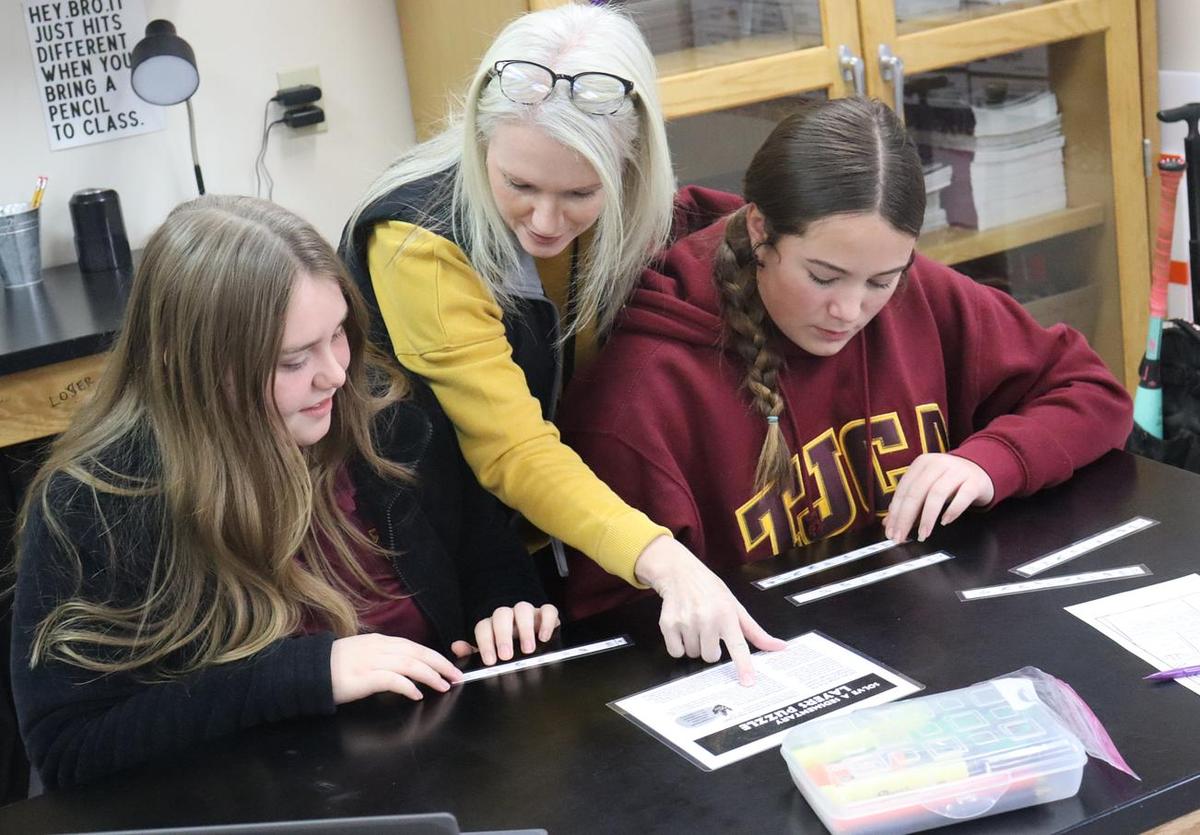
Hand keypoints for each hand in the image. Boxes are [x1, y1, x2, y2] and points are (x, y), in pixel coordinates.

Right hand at [330, 633, 463, 703]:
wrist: (307, 671)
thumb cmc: (333, 666)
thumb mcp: (362, 654)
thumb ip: (382, 657)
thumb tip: (405, 666)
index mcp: (379, 641)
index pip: (414, 646)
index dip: (434, 656)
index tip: (448, 666)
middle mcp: (378, 648)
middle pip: (417, 652)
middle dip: (440, 664)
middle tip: (456, 677)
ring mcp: (371, 661)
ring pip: (410, 664)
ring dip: (430, 675)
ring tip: (443, 685)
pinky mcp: (363, 677)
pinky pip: (392, 680)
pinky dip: (408, 686)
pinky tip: (417, 694)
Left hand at [450, 602, 559, 664]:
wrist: (534, 643)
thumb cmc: (510, 649)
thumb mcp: (491, 653)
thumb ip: (473, 652)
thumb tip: (456, 647)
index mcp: (493, 625)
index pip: (484, 627)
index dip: (485, 643)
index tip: (490, 660)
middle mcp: (509, 616)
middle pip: (501, 615)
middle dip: (503, 635)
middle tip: (506, 655)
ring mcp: (528, 613)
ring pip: (523, 608)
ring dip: (524, 628)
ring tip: (528, 649)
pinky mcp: (545, 614)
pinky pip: (547, 610)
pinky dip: (546, 621)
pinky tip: (544, 637)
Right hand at [634, 536, 786, 685]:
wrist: (680, 573)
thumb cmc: (710, 590)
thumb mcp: (736, 607)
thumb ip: (756, 632)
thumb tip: (780, 647)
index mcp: (727, 614)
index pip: (738, 645)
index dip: (743, 665)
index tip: (748, 681)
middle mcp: (706, 618)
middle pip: (711, 657)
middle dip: (711, 648)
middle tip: (709, 630)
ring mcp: (686, 621)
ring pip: (693, 654)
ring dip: (694, 645)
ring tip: (694, 625)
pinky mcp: (668, 624)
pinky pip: (675, 652)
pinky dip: (678, 645)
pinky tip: (682, 627)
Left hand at [884, 453, 994, 542]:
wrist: (980, 470)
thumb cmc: (949, 481)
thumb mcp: (927, 487)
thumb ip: (908, 503)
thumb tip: (888, 523)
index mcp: (921, 464)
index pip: (903, 489)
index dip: (895, 512)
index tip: (890, 531)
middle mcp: (938, 464)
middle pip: (917, 492)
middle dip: (906, 517)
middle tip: (901, 536)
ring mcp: (957, 471)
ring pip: (937, 494)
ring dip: (927, 517)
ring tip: (922, 534)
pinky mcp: (974, 481)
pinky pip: (963, 496)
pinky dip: (952, 510)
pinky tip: (945, 522)